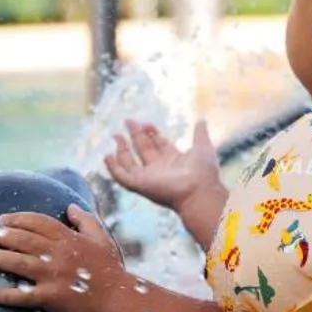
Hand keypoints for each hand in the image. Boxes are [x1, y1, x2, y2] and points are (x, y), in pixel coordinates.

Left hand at [0, 206, 129, 311]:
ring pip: (16, 263)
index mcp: (68, 239)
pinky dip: (6, 295)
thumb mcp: (102, 239)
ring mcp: (53, 276)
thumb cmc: (112, 270)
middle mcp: (57, 254)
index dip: (17, 219)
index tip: (1, 219)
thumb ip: (86, 220)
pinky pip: (24, 296)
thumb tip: (70, 207)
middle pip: (21, 240)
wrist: (120, 301)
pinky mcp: (52, 298)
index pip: (37, 222)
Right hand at [105, 118, 219, 212]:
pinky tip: (107, 155)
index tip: (147, 123)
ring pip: (131, 163)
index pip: (159, 144)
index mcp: (174, 160)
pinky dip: (113, 168)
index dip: (152, 133)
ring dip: (122, 149)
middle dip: (136, 135)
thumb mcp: (202, 147)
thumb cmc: (204, 172)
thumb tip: (201, 120)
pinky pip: (121, 177)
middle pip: (144, 150)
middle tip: (128, 121)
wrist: (199, 191)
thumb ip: (200, 134)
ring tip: (116, 135)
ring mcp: (148, 178)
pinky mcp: (139, 185)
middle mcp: (159, 169)